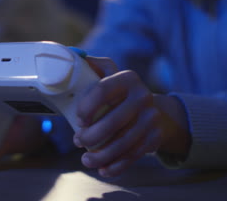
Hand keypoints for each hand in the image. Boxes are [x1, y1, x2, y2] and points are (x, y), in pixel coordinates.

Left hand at [74, 57, 190, 176]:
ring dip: (100, 155)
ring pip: (123, 143)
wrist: (150, 110)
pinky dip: (116, 165)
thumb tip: (71, 56)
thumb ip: (90, 67)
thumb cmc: (117, 94)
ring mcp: (151, 118)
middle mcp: (143, 96)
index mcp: (128, 78)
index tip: (78, 119)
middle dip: (90, 136)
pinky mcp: (155, 138)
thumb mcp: (107, 75)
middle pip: (113, 122)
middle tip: (78, 141)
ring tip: (86, 160)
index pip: (103, 90)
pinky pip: (134, 155)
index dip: (86, 107)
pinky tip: (103, 169)